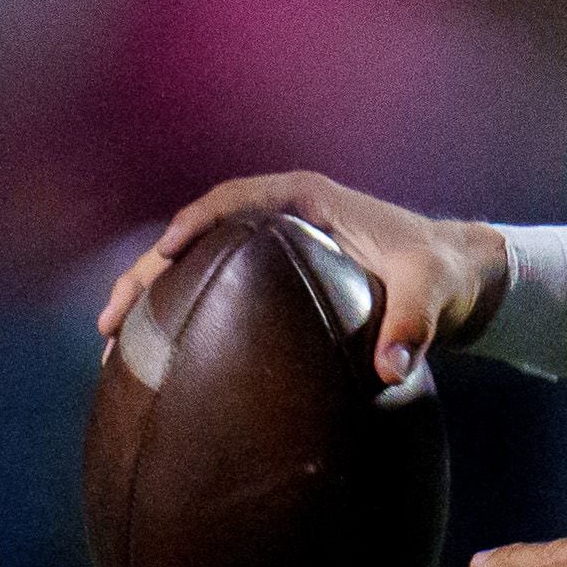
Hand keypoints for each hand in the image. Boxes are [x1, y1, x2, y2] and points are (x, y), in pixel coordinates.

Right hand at [96, 170, 505, 385]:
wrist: (456, 278)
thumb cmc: (442, 273)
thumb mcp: (432, 292)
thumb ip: (414, 325)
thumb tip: (390, 367)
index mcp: (309, 200)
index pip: (236, 199)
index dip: (196, 222)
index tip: (165, 253)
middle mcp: (282, 216)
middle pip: (199, 234)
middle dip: (148, 270)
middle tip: (112, 319)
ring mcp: (273, 245)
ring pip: (197, 263)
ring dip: (152, 295)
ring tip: (110, 343)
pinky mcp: (272, 276)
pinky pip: (213, 286)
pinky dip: (179, 312)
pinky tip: (152, 358)